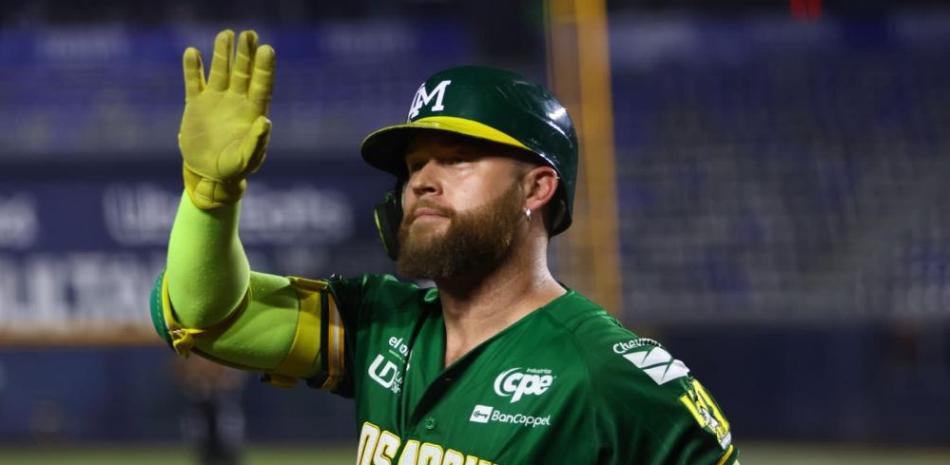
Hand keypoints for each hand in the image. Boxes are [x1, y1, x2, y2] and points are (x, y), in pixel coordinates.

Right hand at [178, 29, 275, 208]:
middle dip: (245, 53)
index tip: (267, 49)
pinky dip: (192, 68)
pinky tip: (192, 53)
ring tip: (225, 34)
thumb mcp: (247, 158)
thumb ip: (257, 141)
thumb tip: (266, 121)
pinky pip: (194, 82)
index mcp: (253, 112)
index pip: (261, 84)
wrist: (209, 174)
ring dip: (222, 53)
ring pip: (220, 71)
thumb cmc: (235, 169)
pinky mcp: (196, 105)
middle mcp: (236, 101)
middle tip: (248, 34)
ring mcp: (216, 100)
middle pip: (243, 72)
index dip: (264, 67)